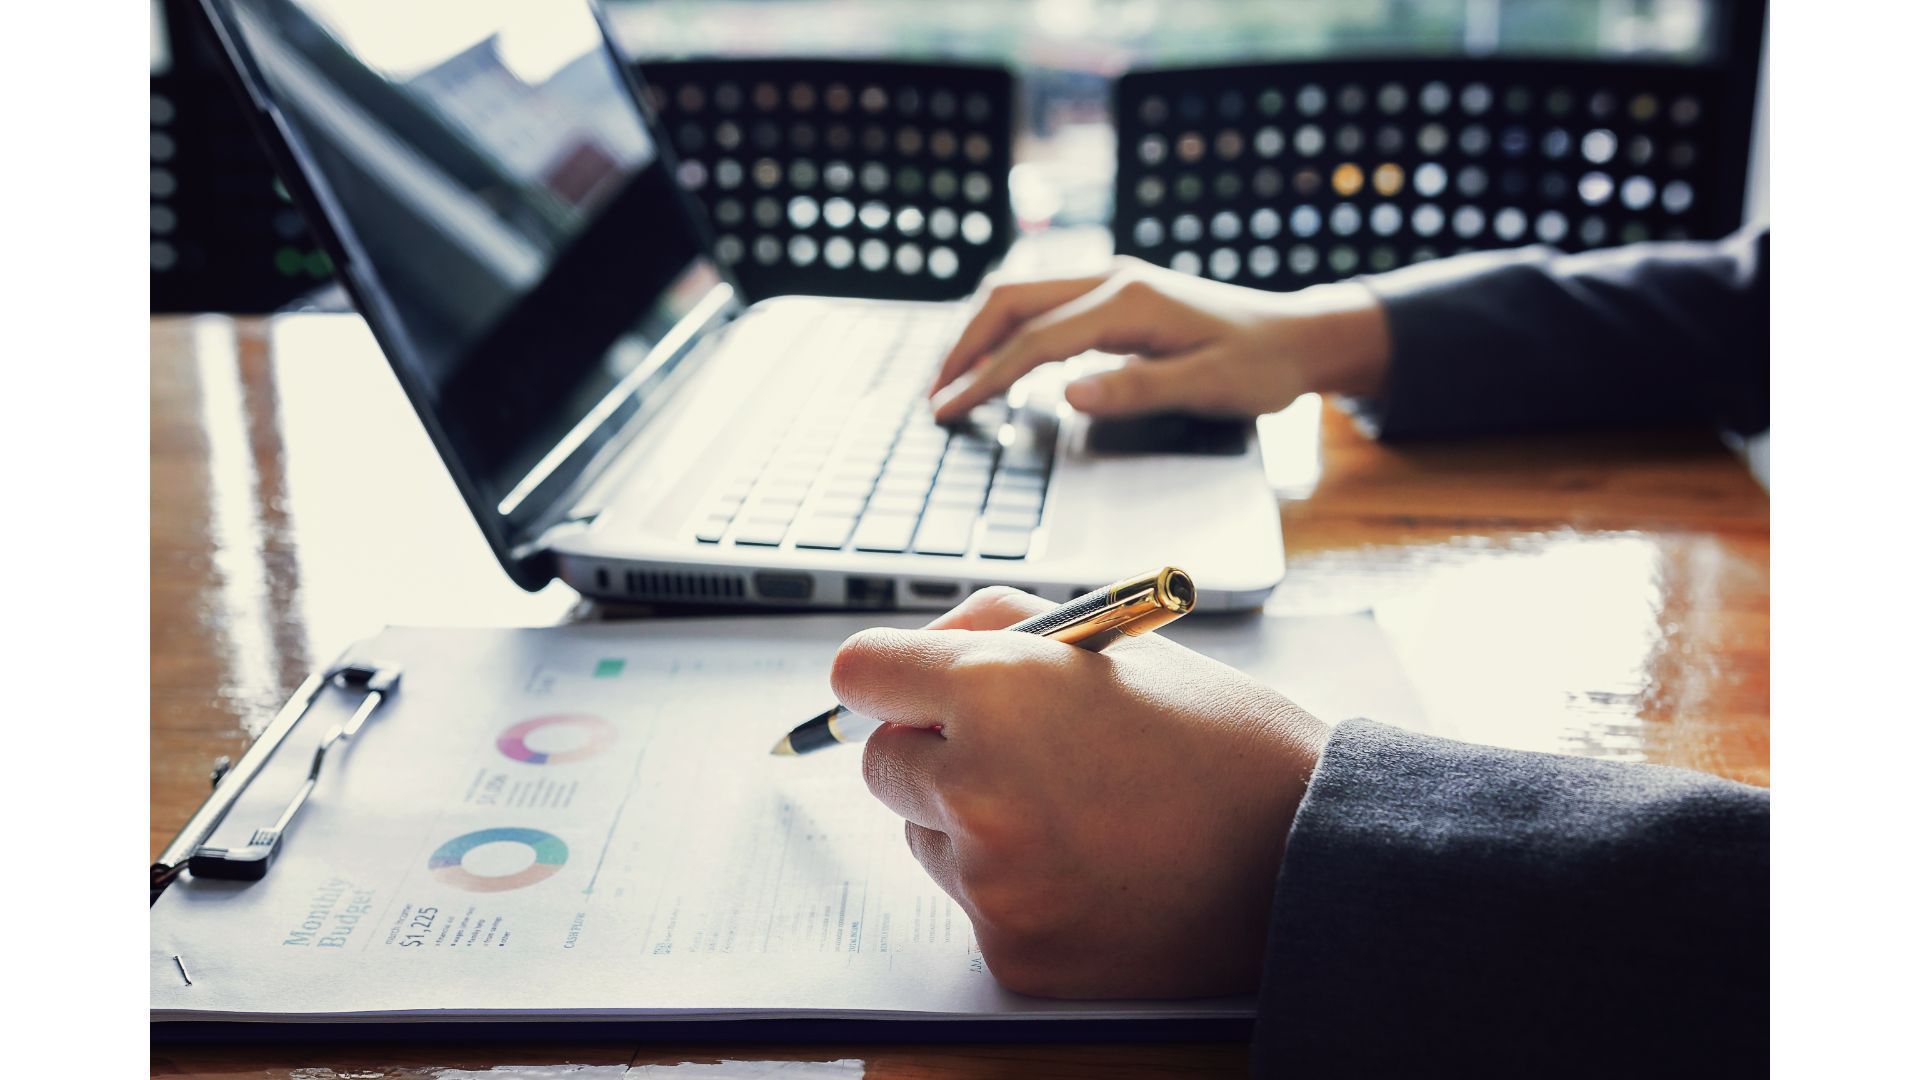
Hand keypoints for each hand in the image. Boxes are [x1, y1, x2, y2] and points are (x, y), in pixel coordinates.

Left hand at [832, 587, 1330, 998]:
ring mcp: (992, 879)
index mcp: (999, 689)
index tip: (914, 689)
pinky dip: (1016, 891)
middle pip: (880, 763)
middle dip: (930, 752)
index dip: (892, 677)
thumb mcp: (1116, 646)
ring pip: (924, 837)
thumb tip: (921, 653)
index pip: (860, 672)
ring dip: (968, 823)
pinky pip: (975, 905)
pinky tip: (1096, 874)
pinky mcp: (1013, 951)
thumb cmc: (1223, 742)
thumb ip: (1000, 626)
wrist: (1313, 859)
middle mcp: (978, 784)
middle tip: (1016, 752)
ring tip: (1077, 815)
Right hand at [928, 257, 1392, 423]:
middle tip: (933, 396)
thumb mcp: (1207, 387)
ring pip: (1020, 296)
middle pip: (1010, 301)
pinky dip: (1006, 331)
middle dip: (964, 347)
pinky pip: (1042, 305)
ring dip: (978, 335)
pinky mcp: (1113, 294)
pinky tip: (994, 362)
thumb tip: (1068, 394)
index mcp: (1128, 302)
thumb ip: (1137, 389)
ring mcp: (1110, 281)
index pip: (1035, 342)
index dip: (984, 378)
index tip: (948, 411)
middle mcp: (1111, 279)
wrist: (1296, 335)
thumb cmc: (1259, 366)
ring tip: (950, 381)